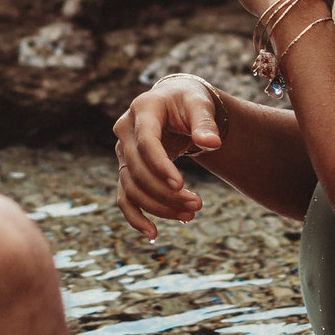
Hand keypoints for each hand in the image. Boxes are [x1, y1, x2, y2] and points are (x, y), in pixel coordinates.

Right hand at [111, 75, 219, 238]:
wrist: (176, 103)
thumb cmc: (189, 101)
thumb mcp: (200, 104)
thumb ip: (205, 122)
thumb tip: (212, 143)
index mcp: (143, 110)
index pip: (145, 143)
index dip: (160, 166)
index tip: (180, 185)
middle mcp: (125, 131)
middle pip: (138, 170)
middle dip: (165, 193)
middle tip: (198, 205)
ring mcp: (123, 152)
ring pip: (132, 187)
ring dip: (158, 206)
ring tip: (190, 215)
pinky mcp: (127, 169)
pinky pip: (125, 197)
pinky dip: (136, 217)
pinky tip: (153, 233)